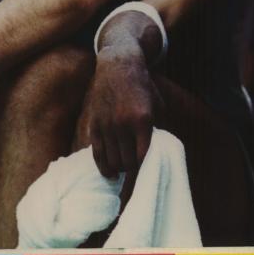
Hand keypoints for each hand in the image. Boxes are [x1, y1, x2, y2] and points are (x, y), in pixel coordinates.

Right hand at [84, 44, 162, 176]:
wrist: (119, 66)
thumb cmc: (143, 87)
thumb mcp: (158, 105)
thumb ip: (158, 129)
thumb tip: (156, 154)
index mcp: (143, 120)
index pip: (142, 158)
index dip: (142, 175)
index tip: (142, 187)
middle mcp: (123, 124)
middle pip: (127, 163)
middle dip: (132, 171)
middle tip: (135, 173)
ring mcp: (107, 125)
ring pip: (112, 161)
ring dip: (119, 170)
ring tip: (124, 172)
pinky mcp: (95, 124)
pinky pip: (97, 154)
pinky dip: (103, 167)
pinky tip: (109, 174)